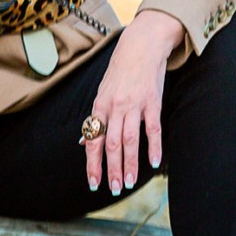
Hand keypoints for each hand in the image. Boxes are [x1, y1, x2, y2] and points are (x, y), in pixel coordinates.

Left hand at [82, 10, 182, 196]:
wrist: (141, 46)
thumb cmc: (120, 73)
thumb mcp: (102, 93)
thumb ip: (94, 119)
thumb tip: (82, 141)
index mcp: (100, 107)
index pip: (93, 141)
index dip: (92, 164)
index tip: (93, 184)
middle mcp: (115, 107)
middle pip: (111, 144)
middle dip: (110, 169)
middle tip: (113, 189)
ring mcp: (134, 105)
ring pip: (130, 141)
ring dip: (129, 164)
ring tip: (128, 183)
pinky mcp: (152, 102)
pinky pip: (153, 129)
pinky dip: (153, 147)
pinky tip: (154, 163)